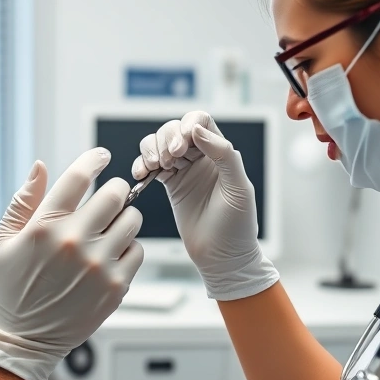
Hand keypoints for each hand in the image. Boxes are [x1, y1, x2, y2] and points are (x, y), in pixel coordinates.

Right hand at [0, 148, 143, 379]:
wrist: (23, 338)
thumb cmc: (11, 288)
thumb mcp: (3, 240)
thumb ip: (24, 201)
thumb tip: (41, 166)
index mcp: (44, 227)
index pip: (78, 176)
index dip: (93, 159)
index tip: (100, 156)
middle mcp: (74, 243)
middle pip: (115, 194)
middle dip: (114, 190)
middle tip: (109, 197)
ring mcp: (98, 266)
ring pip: (132, 221)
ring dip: (124, 219)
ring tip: (109, 229)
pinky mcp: (115, 286)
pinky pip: (138, 251)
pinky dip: (128, 248)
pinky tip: (110, 255)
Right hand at [131, 110, 277, 300]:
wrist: (222, 257)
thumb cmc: (237, 226)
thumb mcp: (238, 187)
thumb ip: (224, 154)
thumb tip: (199, 130)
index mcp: (222, 153)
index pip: (202, 121)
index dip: (189, 124)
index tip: (184, 143)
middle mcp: (202, 157)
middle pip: (175, 129)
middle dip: (167, 138)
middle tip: (170, 159)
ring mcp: (184, 170)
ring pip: (159, 143)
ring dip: (152, 149)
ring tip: (154, 167)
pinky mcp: (170, 184)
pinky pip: (150, 165)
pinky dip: (141, 164)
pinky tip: (141, 175)